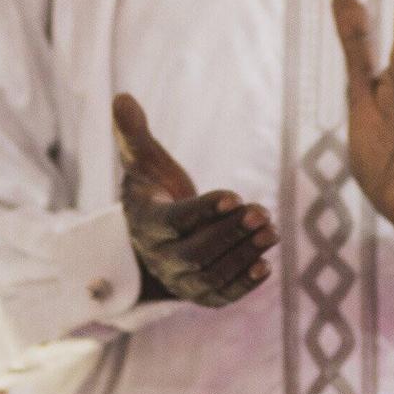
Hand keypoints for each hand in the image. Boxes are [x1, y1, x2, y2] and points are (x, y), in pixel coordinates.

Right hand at [114, 95, 271, 306]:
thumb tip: (122, 97)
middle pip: (195, 253)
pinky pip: (221, 296)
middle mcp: (159, 257)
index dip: (202, 212)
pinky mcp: (200, 294)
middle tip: (262, 212)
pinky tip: (266, 265)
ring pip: (210, 276)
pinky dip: (243, 285)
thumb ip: (134, 134)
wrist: (158, 233)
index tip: (234, 196)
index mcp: (145, 223)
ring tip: (271, 230)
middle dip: (230, 233)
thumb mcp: (144, 160)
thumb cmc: (155, 187)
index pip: (173, 223)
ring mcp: (179, 280)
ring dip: (243, 255)